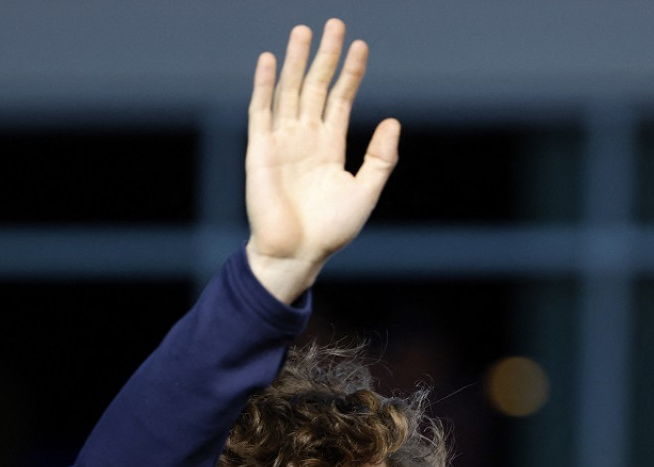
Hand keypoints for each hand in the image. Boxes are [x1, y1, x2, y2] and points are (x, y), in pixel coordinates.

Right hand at [244, 19, 399, 302]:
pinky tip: (270, 61)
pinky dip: (265, 86)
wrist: (296, 255)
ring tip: (303, 31)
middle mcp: (304, 139)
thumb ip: (380, 158)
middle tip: (333, 24)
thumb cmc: (330, 232)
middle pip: (314, 87)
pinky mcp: (260, 152)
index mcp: (329, 147)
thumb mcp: (365, 192)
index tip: (360, 46)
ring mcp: (281, 143)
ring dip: (295, 62)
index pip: (339, 99)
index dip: (350, 73)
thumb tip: (393, 121)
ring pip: (289, 92)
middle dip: (324, 56)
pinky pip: (261, 112)